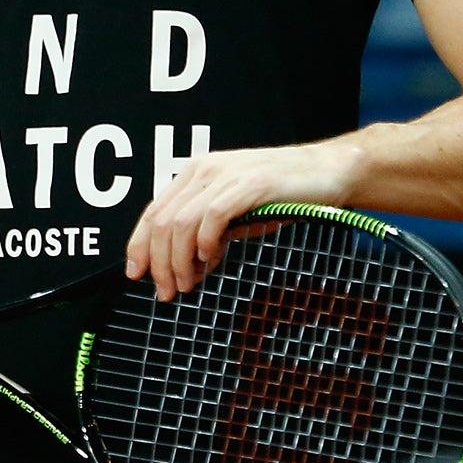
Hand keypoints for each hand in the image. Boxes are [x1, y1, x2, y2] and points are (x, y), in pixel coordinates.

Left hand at [125, 139, 360, 301]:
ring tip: (186, 284)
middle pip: (162, 221)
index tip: (136, 274)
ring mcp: (226, 175)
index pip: (154, 212)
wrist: (327, 172)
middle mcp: (203, 170)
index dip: (139, 245)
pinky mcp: (250, 185)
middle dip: (158, 262)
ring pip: (182, 222)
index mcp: (194, 173)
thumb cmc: (282, 195)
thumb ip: (208, 233)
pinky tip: (210, 260)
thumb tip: (187, 266)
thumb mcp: (235, 214)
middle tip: (165, 292)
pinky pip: (213, 217)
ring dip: (179, 260)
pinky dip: (205, 242)